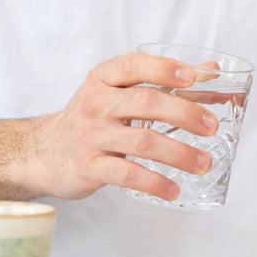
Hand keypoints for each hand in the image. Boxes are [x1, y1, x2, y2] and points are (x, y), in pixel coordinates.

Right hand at [20, 52, 218, 201]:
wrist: (43, 152)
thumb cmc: (93, 119)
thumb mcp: (120, 94)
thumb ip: (165, 81)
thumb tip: (213, 69)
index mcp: (104, 79)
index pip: (134, 66)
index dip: (164, 68)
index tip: (192, 76)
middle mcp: (96, 103)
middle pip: (146, 102)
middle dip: (184, 113)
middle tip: (212, 127)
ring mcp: (91, 136)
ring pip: (142, 142)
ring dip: (179, 154)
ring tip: (204, 164)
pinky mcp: (89, 167)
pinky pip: (127, 175)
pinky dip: (155, 183)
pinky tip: (174, 190)